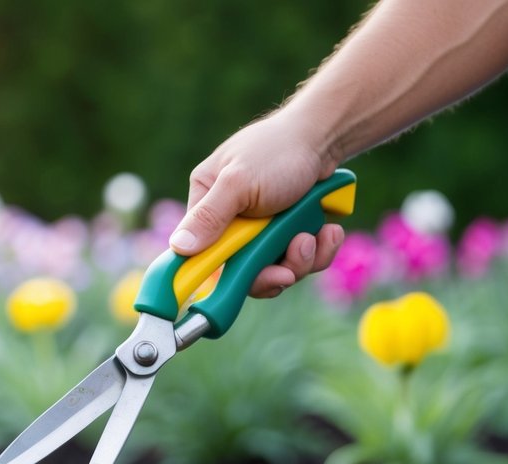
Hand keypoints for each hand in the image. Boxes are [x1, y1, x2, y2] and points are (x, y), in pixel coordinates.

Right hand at [169, 113, 344, 297]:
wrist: (325, 136)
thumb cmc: (276, 150)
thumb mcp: (238, 182)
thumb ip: (208, 216)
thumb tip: (178, 247)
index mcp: (207, 204)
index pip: (202, 254)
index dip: (224, 275)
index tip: (245, 283)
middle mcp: (232, 221)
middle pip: (244, 270)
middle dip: (272, 271)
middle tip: (289, 269)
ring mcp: (263, 230)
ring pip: (277, 268)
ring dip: (301, 260)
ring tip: (313, 236)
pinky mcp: (291, 234)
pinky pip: (303, 260)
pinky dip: (320, 250)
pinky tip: (329, 231)